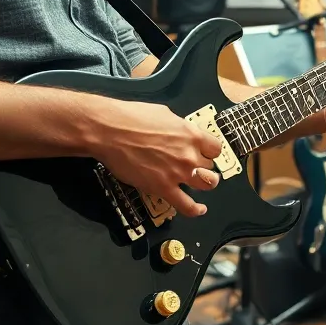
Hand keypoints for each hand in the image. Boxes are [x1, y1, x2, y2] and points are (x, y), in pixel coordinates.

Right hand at [86, 98, 223, 217]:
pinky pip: (186, 205)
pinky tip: (199, 209)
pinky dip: (195, 210)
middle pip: (210, 166)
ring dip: (204, 184)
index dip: (209, 152)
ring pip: (206, 184)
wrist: (109, 131)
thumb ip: (179, 128)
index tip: (204, 153)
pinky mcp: (163, 188)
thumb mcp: (165, 114)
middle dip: (203, 166)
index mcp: (191, 134)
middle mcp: (189, 155)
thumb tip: (181, 133)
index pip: (215, 148)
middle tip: (194, 166)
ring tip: (199, 183)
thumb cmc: (132, 118)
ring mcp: (177, 173)